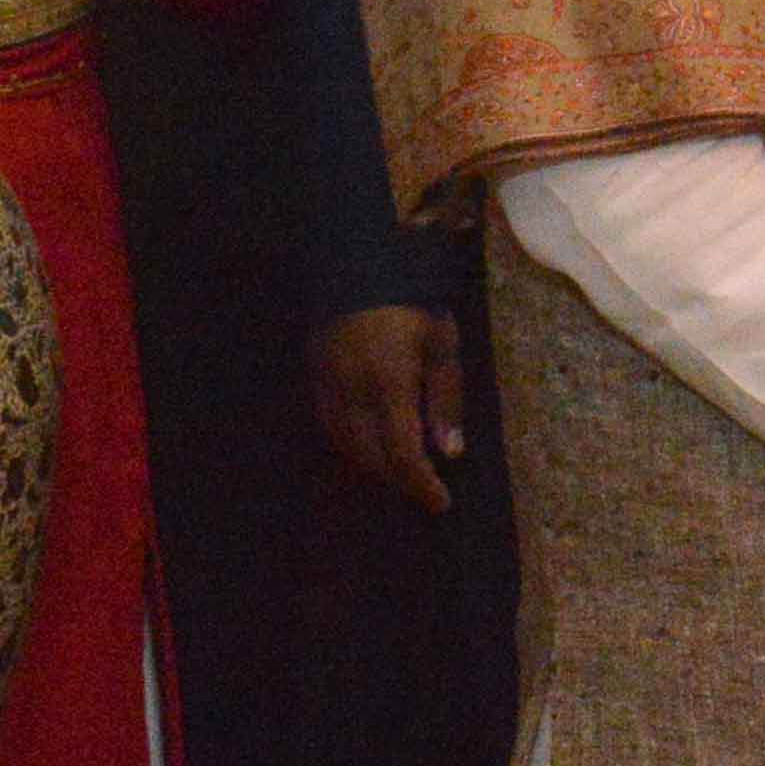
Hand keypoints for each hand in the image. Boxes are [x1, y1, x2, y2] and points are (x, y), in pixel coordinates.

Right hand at [308, 305, 466, 517]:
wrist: (361, 263)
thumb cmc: (413, 301)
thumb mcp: (442, 343)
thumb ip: (446, 399)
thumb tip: (450, 453)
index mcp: (389, 382)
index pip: (402, 454)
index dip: (420, 485)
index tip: (440, 502)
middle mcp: (352, 390)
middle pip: (370, 458)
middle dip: (399, 482)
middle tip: (425, 489)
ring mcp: (327, 385)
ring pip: (345, 448)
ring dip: (374, 468)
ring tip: (402, 474)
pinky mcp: (314, 377)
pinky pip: (329, 428)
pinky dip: (351, 447)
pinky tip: (371, 448)